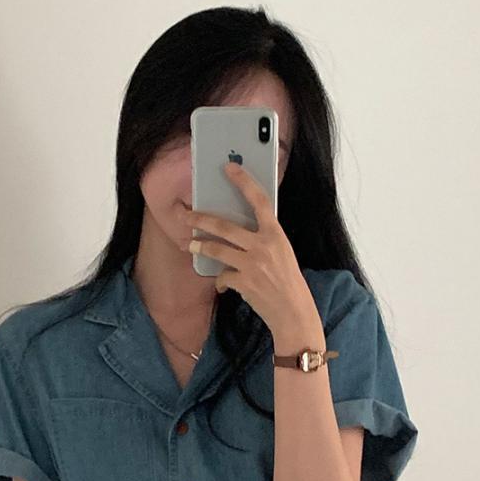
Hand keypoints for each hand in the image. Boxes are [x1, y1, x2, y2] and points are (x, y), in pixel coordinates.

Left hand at [180, 162, 315, 334]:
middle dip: (201, 219)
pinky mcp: (244, 282)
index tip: (230, 168)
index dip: (244, 182)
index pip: (259, 201)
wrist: (293, 312)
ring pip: (217, 249)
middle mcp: (263, 246)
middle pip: (225, 226)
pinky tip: (224, 285)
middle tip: (186, 216)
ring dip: (201, 246)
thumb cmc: (288, 282)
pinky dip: (221, 281)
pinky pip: (223, 276)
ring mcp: (252, 264)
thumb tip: (239, 231)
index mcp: (276, 234)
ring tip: (192, 245)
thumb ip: (264, 239)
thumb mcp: (282, 253)